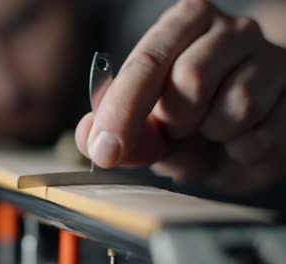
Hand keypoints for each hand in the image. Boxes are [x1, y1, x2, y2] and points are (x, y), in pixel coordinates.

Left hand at [75, 0, 285, 192]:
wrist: (252, 122)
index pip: (146, 63)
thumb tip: (91, 139)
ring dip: (213, 136)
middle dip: (177, 123)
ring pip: (234, 108)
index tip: (106, 150)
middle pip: (189, 81)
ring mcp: (267, 54)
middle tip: (179, 129)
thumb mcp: (152, 125)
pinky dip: (241, 150)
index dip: (123, 112)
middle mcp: (227, 28)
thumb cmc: (194, 117)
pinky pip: (263, 133)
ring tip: (212, 130)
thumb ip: (122, 131)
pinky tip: (239, 138)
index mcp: (182, 24)